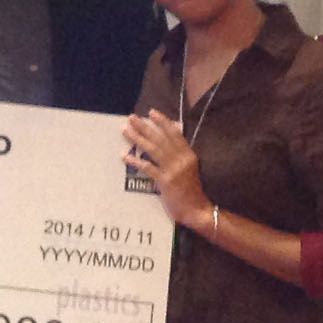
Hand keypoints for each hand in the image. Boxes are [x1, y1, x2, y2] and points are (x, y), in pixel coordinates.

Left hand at [122, 110, 207, 227]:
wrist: (197, 210)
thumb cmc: (191, 190)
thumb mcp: (190, 168)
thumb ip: (180, 155)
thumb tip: (169, 141)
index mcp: (189, 155)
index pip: (175, 133)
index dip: (163, 122)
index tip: (151, 112)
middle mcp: (181, 159)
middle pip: (160, 139)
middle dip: (145, 126)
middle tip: (131, 118)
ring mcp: (173, 170)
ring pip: (153, 149)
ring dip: (137, 139)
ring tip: (125, 130)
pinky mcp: (165, 182)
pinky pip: (148, 168)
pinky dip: (135, 161)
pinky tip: (124, 155)